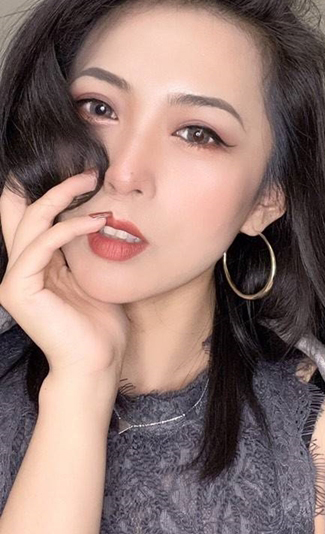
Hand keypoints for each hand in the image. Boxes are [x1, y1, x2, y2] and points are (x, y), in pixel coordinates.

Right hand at [0, 170, 129, 383]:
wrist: (96, 363)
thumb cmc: (101, 325)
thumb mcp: (93, 274)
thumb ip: (83, 247)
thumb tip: (99, 211)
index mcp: (35, 264)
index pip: (30, 217)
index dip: (49, 190)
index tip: (84, 173)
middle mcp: (19, 268)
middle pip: (22, 210)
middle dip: (56, 185)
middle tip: (90, 170)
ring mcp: (15, 278)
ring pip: (31, 220)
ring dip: (63, 196)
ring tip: (94, 182)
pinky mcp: (18, 288)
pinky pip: (42, 244)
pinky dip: (70, 227)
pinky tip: (97, 220)